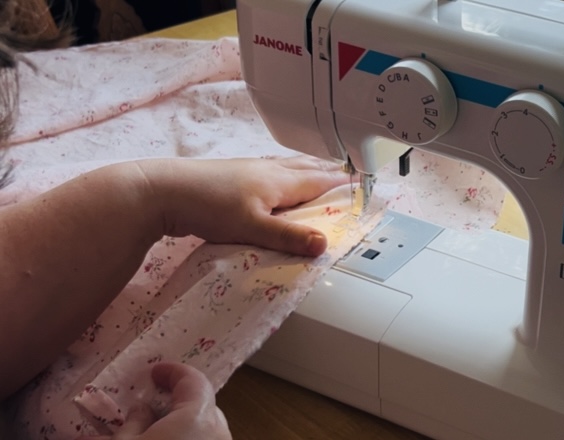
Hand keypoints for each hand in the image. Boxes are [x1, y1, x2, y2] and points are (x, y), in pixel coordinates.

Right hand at [77, 363, 231, 439]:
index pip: (193, 380)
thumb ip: (131, 423)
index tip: (155, 371)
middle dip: (177, 404)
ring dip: (181, 427)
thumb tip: (138, 411)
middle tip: (152, 406)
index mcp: (198, 417)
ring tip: (153, 431)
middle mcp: (219, 432)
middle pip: (202, 407)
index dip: (173, 371)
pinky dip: (187, 438)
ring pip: (204, 429)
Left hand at [137, 155, 348, 256]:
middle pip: (309, 169)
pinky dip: (287, 177)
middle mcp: (270, 170)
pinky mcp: (236, 177)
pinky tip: (279, 185)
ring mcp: (252, 171)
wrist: (163, 191)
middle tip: (349, 177)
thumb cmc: (207, 204)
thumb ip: (288, 236)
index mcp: (281, 179)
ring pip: (290, 169)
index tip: (366, 185)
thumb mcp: (252, 225)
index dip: (345, 184)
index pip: (323, 180)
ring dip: (310, 172)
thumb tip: (324, 244)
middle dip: (331, 173)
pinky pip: (273, 174)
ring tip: (321, 175)